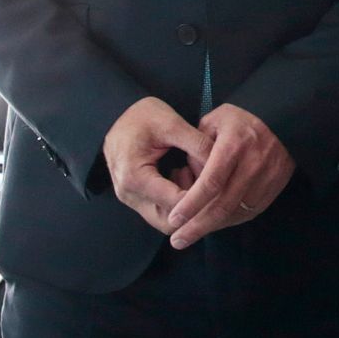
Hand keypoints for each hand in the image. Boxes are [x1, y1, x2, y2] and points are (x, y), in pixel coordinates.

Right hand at [102, 97, 213, 234]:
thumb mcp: (172, 123)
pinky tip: (187, 176)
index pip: (176, 203)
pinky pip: (160, 210)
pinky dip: (177, 201)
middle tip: (210, 183)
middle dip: (195, 208)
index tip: (221, 184)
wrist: (114, 115)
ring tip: (196, 175)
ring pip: (165, 220)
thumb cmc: (141, 116)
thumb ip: (198, 145)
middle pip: (169, 222)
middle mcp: (129, 195)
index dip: (202, 198)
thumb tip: (224, 165)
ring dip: (186, 205)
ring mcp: (131, 199)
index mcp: (135, 177)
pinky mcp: (136, 197)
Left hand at [166, 103, 295, 249]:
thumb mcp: (214, 121)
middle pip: (223, 205)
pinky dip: (229, 221)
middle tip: (176, 241)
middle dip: (197, 226)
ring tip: (189, 235)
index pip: (211, 182)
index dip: (191, 204)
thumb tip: (189, 176)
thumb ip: (197, 148)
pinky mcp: (274, 187)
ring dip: (212, 227)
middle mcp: (252, 164)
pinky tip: (213, 224)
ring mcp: (266, 178)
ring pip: (236, 212)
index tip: (173, 220)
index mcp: (234, 145)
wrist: (284, 118)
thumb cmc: (241, 119)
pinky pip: (249, 211)